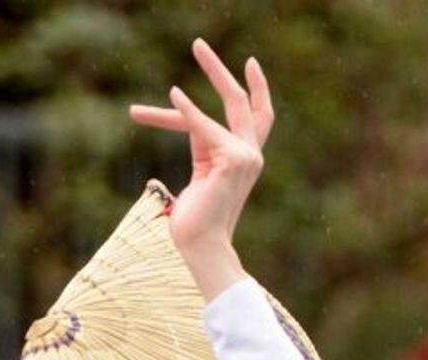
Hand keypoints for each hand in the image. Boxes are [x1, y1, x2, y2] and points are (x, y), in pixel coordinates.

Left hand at [129, 39, 272, 297]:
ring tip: (195, 47)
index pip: (254, 116)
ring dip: (210, 73)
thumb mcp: (199, 174)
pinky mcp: (230, 160)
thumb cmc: (194, 220)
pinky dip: (186, 110)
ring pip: (222, 108)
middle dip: (222, 71)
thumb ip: (201, 145)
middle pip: (245, 102)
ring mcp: (244, 156)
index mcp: (244, 158)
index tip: (247, 64)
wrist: (201, 247)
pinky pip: (203, 127)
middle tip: (198, 44)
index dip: (254, 88)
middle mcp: (250, 154)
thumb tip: (183, 113)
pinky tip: (173, 93)